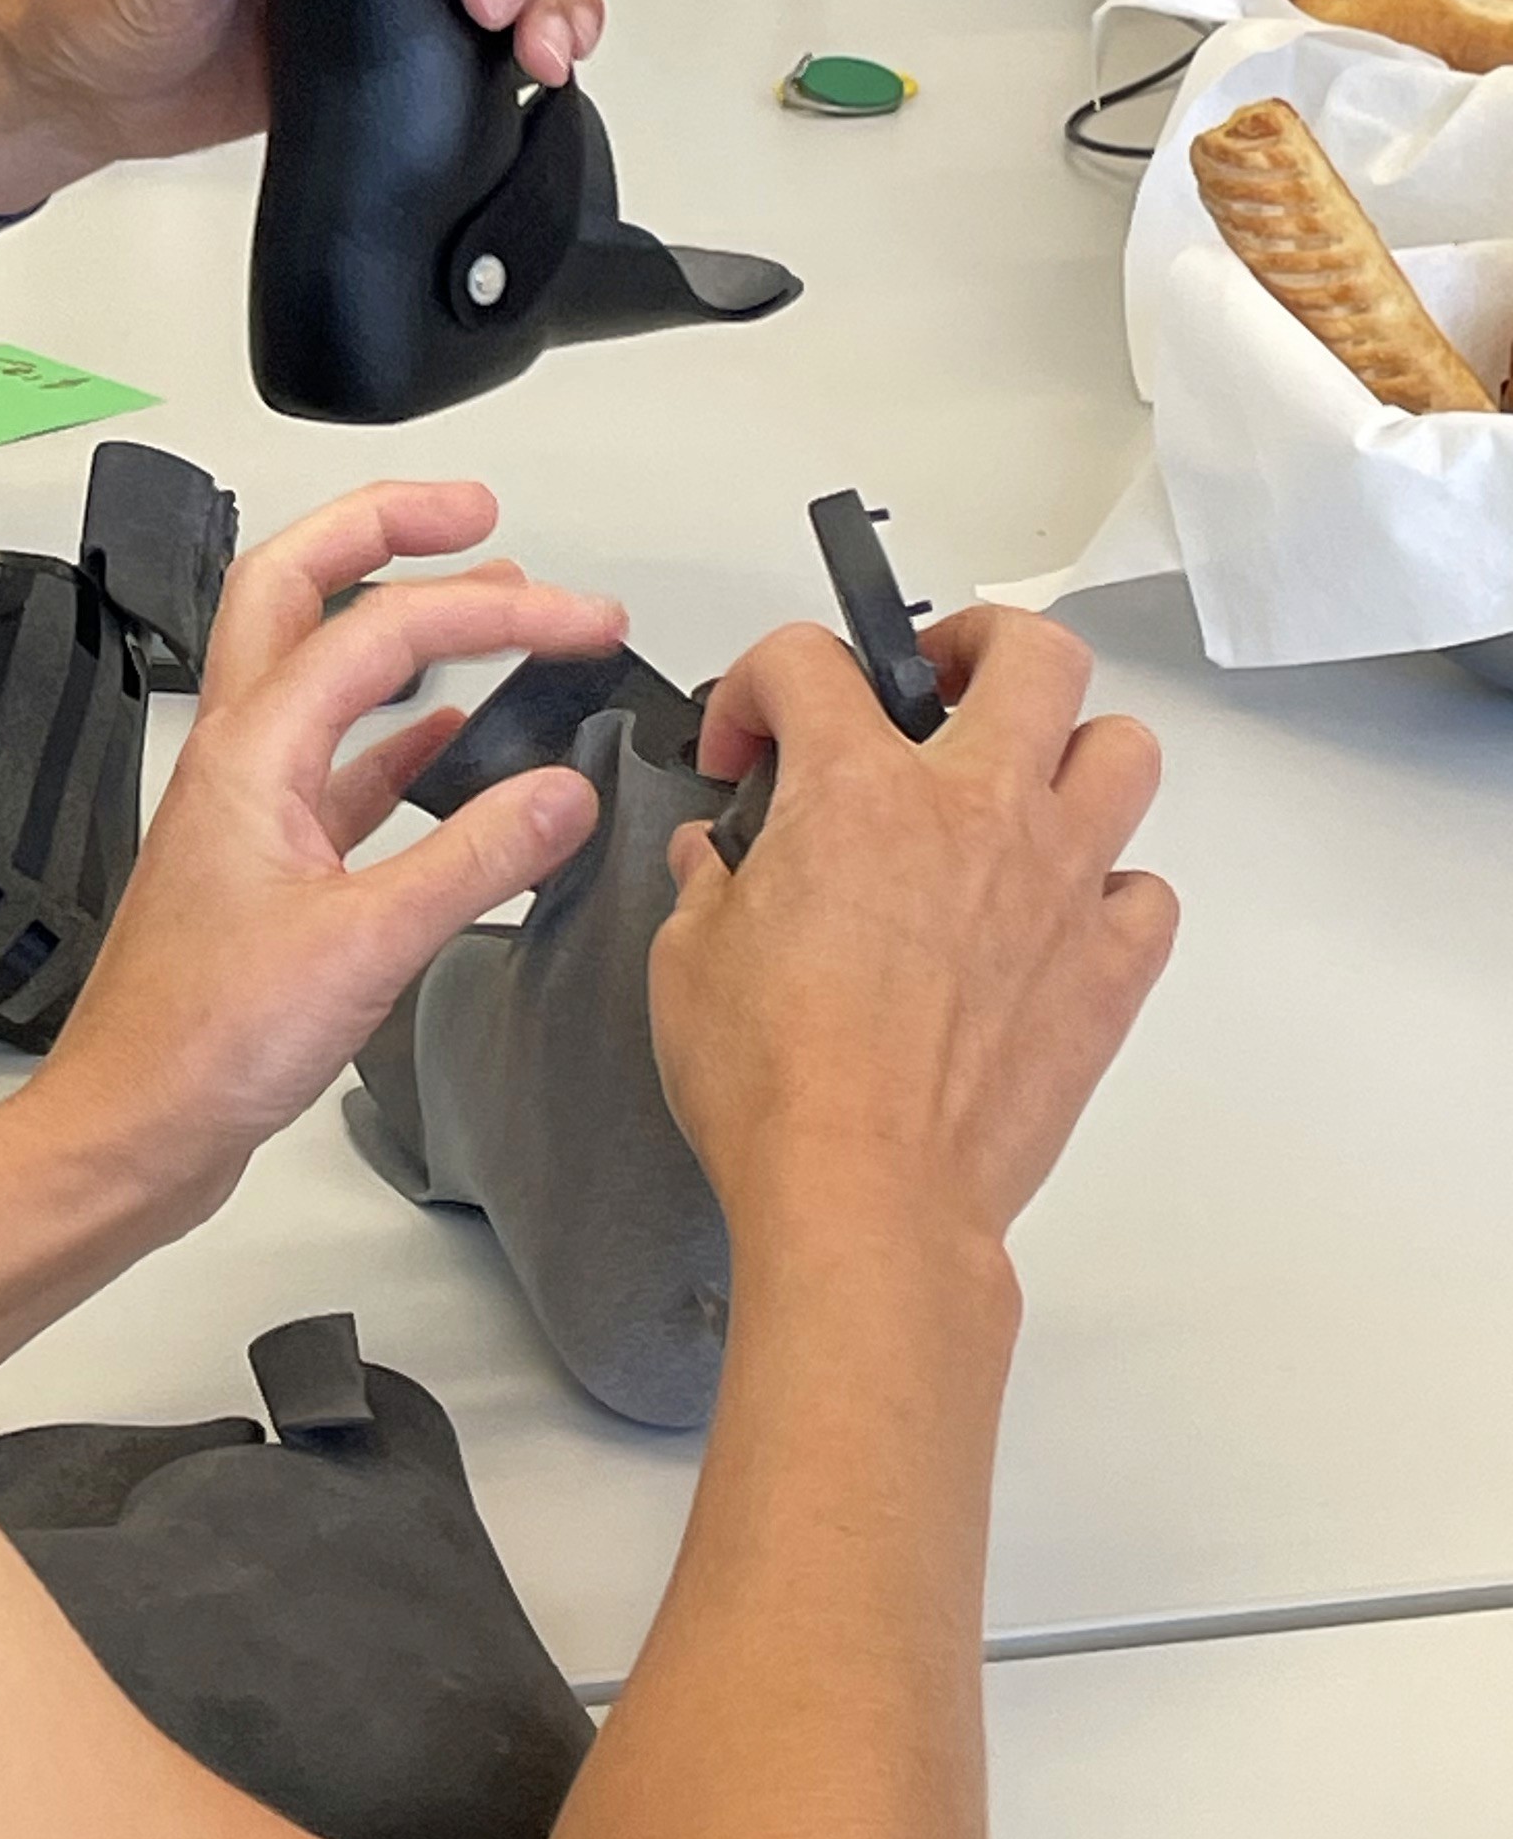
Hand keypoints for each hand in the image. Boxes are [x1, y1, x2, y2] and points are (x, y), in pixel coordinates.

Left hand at [34, 481, 626, 1208]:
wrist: (132, 1129)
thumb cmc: (202, 1047)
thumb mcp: (364, 948)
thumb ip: (473, 861)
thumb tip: (561, 790)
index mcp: (250, 753)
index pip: (380, 632)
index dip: (492, 607)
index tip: (581, 616)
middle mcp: (237, 758)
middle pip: (297, 589)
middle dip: (385, 530)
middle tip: (477, 513)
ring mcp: (247, 806)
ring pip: (318, 668)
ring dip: (399, 622)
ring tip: (489, 602)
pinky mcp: (266, 863)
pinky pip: (339, 763)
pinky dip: (399, 733)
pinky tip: (449, 738)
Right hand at [652, 608, 1176, 1256]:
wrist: (866, 1195)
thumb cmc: (777, 1084)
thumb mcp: (689, 960)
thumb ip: (712, 883)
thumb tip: (720, 863)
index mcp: (858, 788)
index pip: (809, 661)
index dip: (759, 687)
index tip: (747, 745)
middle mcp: (977, 811)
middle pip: (1031, 652)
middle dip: (980, 644)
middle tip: (935, 685)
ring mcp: (1061, 885)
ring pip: (1124, 750)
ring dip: (1071, 750)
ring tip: (1017, 786)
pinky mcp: (1109, 971)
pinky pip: (1147, 893)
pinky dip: (1110, 889)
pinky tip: (1053, 919)